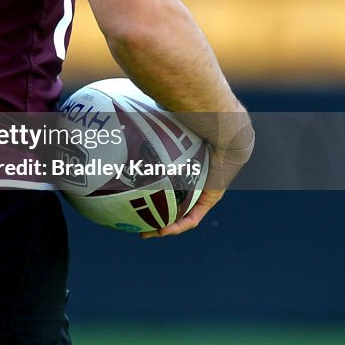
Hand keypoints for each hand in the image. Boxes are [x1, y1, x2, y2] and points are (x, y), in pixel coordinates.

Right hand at [140, 127, 254, 239]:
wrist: (222, 126)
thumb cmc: (194, 117)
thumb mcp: (165, 125)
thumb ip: (147, 123)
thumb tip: (122, 112)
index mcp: (181, 161)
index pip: (165, 181)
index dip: (150, 191)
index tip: (132, 196)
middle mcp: (193, 175)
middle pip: (173, 201)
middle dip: (155, 214)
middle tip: (136, 222)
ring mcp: (204, 187)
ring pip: (183, 213)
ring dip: (165, 226)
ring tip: (145, 232)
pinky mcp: (212, 197)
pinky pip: (194, 217)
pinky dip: (179, 225)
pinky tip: (162, 230)